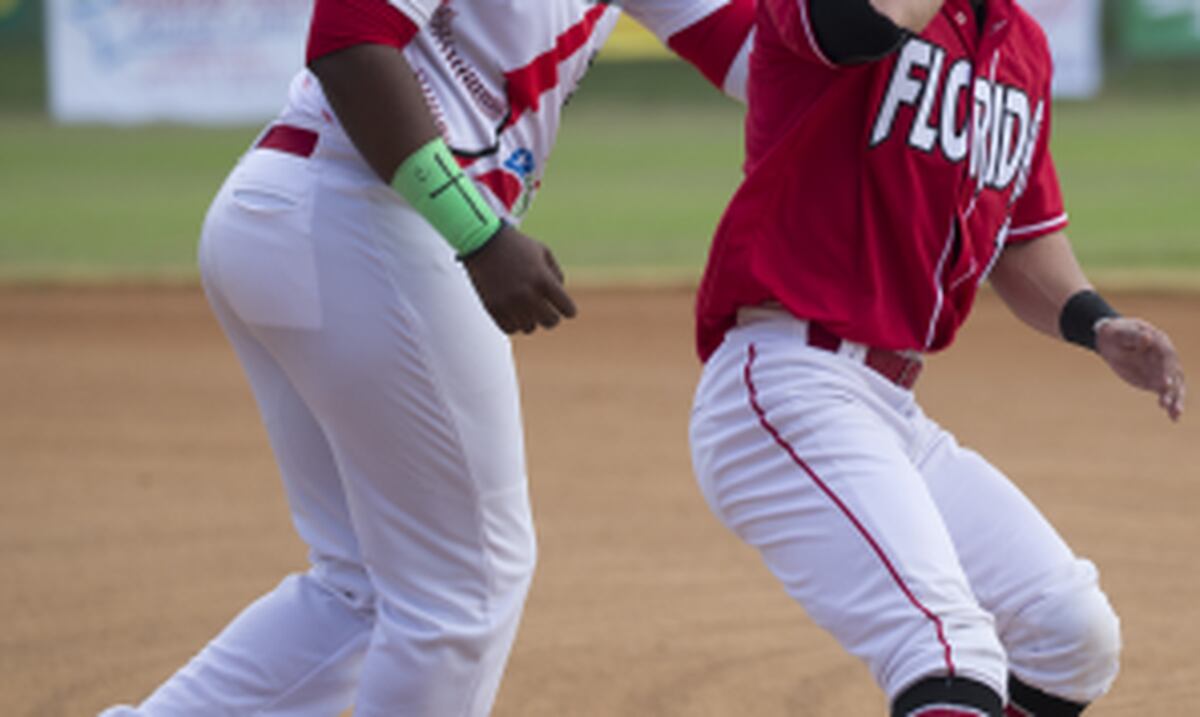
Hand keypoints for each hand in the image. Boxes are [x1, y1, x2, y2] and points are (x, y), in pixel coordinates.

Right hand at [462, 224, 576, 334]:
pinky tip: (514, 312)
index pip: (567, 309)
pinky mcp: (493, 308)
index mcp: (543, 280)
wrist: (484, 242)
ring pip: (530, 328)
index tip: (565, 309)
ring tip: (526, 307)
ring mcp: (509, 303)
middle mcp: (528, 294)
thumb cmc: (517, 246)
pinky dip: (514, 323)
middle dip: (551, 316)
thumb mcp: (544, 253)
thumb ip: (557, 275)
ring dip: (531, 320)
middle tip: (546, 310)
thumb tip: (561, 298)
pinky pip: (511, 329)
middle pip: (551, 322)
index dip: (568, 310)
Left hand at [1096, 317, 1185, 421]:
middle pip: (1173, 374)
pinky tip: (1174, 417)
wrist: (1112, 340)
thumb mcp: (1121, 333)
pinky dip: (1170, 404)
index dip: (1166, 371)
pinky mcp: (1156, 380)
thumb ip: (1134, 337)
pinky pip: (1165, 393)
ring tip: (1174, 415)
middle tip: (1167, 403)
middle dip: (1171, 390)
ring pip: (1173, 386)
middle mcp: (1166, 357)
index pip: (1167, 358)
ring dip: (1175, 400)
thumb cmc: (1116, 334)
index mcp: (1160, 343)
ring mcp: (1162, 370)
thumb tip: (1147, 338)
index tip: (1164, 384)